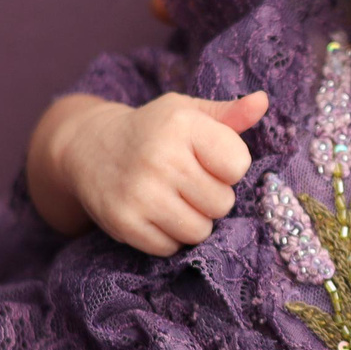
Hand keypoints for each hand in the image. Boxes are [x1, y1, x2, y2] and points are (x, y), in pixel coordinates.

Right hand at [55, 91, 270, 255]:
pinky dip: (168, 237)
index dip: (228, 168)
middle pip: (222, 204)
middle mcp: (160, 157)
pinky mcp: (124, 222)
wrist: (88, 146)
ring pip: (199, 231)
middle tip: (187, 184)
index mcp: (181, 124)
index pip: (238, 166)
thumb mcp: (186, 112)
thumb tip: (263, 101)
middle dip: (211, 198)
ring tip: (174, 200)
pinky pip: (170, 248)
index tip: (207, 160)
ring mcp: (140, 192)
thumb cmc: (151, 130)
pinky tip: (154, 214)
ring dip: (193, 221)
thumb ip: (228, 114)